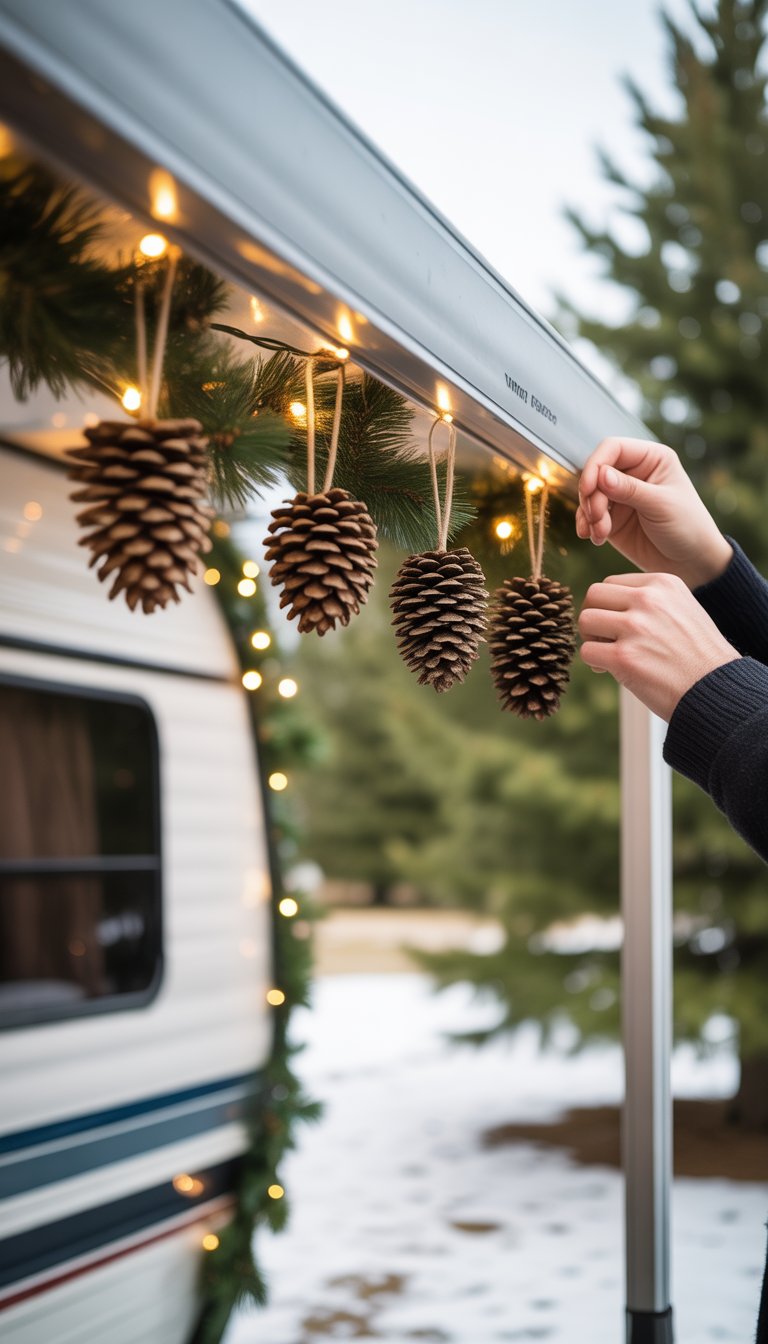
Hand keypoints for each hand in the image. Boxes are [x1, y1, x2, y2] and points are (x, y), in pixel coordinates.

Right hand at [576, 437, 732, 587]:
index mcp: (651, 459)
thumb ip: (630, 489)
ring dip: (589, 514)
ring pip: (589, 495)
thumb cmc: (688, 527)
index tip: (588, 489)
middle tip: (597, 519)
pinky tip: (595, 538)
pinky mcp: (612, 517)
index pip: (613, 448)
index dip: (596, 465)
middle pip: (596, 472)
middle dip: (592, 497)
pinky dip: (587, 525)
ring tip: (600, 534)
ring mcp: (621, 495)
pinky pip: (589, 515)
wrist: (691, 563)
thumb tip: (600, 474)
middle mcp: (634, 472)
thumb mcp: (661, 506)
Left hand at [578, 571, 739, 719]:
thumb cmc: (697, 655)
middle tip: (605, 639)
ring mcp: (635, 627)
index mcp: (662, 583)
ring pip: (585, 621)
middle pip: (594, 595)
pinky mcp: (624, 657)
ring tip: (609, 654)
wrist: (716, 689)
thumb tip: (607, 604)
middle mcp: (648, 600)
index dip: (608, 606)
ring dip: (591, 639)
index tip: (620, 626)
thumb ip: (650, 601)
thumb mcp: (682, 609)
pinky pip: (587, 651)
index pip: (611, 584)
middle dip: (594, 618)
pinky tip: (611, 670)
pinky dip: (594, 662)